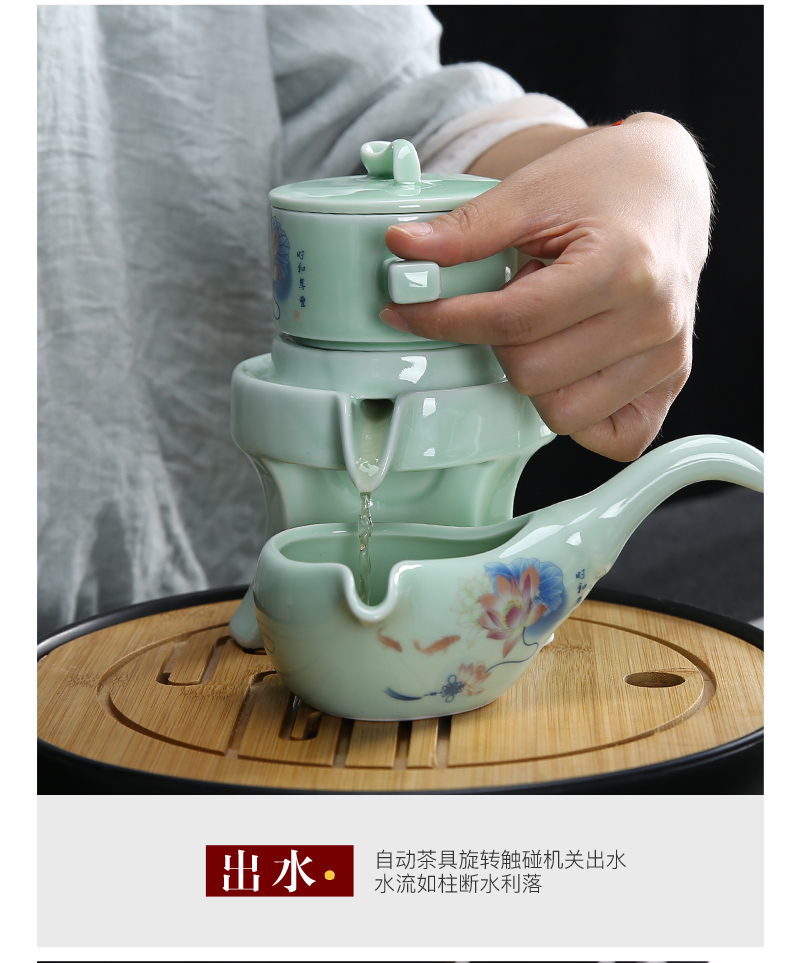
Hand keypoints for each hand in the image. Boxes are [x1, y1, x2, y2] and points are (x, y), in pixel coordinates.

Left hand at [380, 112, 711, 460]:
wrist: (668, 186)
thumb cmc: (607, 182)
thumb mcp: (532, 191)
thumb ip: (467, 229)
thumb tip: (403, 248)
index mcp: (621, 266)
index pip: (512, 322)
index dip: (446, 321)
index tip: (410, 311)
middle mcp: (654, 319)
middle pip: (531, 374)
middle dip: (497, 343)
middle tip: (514, 300)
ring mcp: (669, 356)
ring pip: (563, 414)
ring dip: (534, 378)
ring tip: (548, 327)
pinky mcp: (673, 380)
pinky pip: (614, 438)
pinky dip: (581, 417)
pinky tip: (570, 371)